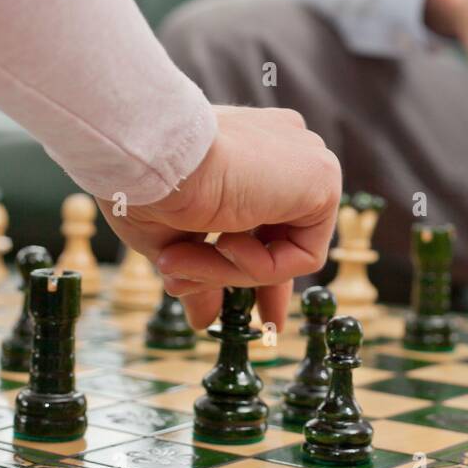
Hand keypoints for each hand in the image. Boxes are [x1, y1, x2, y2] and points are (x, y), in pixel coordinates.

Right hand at [95, 104, 341, 330]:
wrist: (149, 152)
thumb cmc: (143, 180)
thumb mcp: (169, 236)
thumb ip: (199, 270)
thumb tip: (205, 319)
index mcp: (250, 145)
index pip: (267, 213)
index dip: (256, 261)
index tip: (248, 308)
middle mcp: (284, 147)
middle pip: (286, 232)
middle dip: (264, 283)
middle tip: (259, 323)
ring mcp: (306, 161)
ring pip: (285, 250)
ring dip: (229, 272)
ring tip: (176, 266)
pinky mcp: (324, 181)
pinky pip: (300, 256)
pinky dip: (259, 269)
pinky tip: (224, 243)